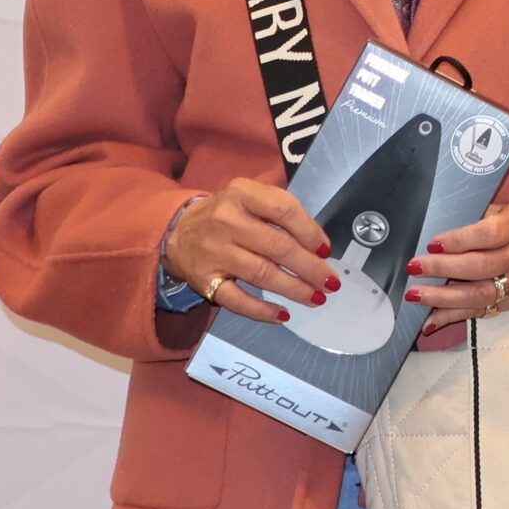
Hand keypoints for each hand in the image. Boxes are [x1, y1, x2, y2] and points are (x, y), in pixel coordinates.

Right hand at [165, 177, 341, 323]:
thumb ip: (281, 213)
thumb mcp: (250, 198)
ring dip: (294, 289)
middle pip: (277, 246)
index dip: (310, 231)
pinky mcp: (204, 280)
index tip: (326, 250)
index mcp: (242, 194)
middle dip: (310, 267)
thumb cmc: (226, 213)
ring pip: (262, 274)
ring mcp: (214, 252)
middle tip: (331, 282)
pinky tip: (282, 314)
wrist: (176, 231)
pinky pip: (236, 300)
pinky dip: (261, 310)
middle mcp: (226, 221)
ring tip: (316, 297)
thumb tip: (318, 244)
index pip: (283, 209)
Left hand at [404, 202, 508, 329]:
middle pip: (480, 266)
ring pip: (478, 295)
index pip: (489, 235)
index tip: (433, 243)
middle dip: (442, 268)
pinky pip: (480, 313)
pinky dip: (452, 318)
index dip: (459, 240)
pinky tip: (429, 322)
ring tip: (415, 294)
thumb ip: (481, 217)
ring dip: (442, 297)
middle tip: (414, 266)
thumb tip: (443, 227)